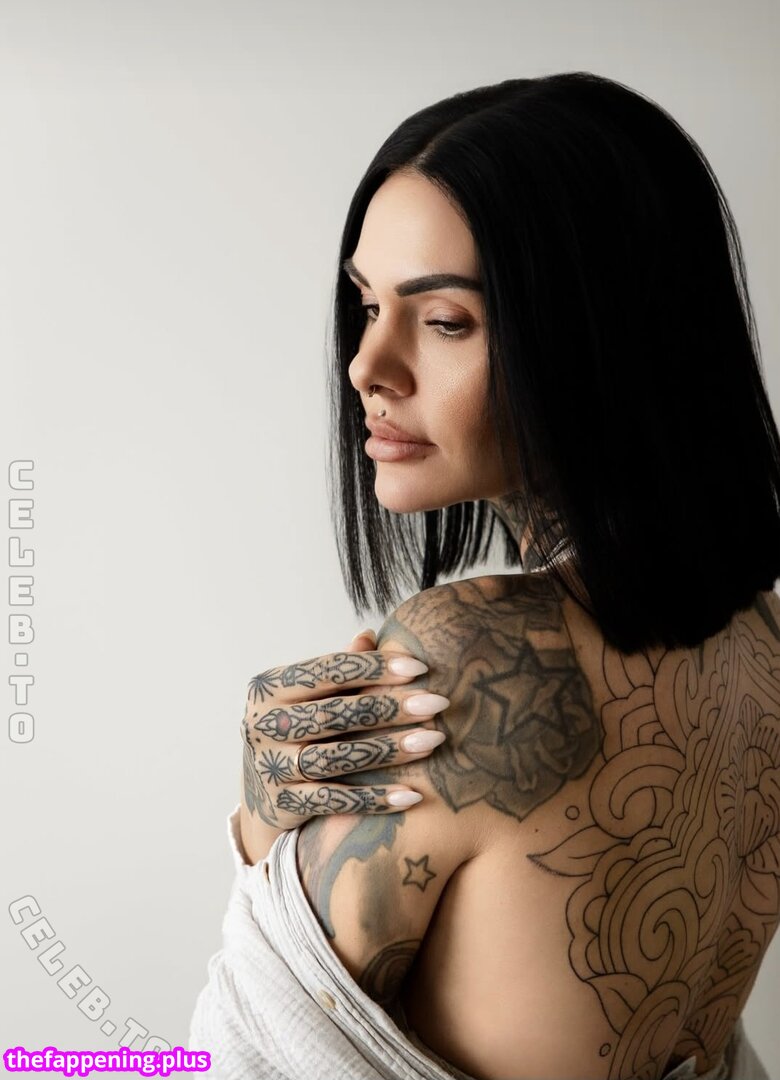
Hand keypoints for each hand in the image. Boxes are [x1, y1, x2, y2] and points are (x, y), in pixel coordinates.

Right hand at [241, 629, 449, 830]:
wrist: (261, 792)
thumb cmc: (298, 729)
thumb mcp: (309, 696)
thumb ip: (338, 670)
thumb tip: (368, 636)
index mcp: (269, 687)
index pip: (327, 670)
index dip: (374, 668)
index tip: (420, 668)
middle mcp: (263, 724)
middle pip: (333, 713)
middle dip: (390, 707)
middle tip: (437, 703)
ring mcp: (271, 766)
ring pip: (336, 757)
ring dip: (390, 749)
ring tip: (434, 741)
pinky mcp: (283, 804)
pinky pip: (335, 801)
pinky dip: (375, 798)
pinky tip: (412, 794)